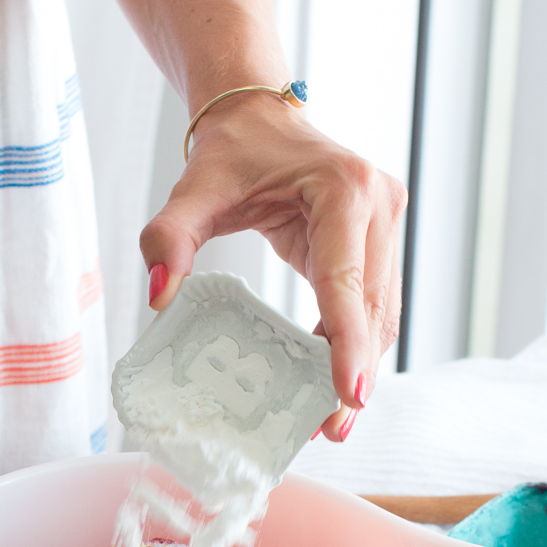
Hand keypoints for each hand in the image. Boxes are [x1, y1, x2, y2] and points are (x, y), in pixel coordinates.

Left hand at [139, 91, 406, 439]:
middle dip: (353, 370)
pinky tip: (327, 382)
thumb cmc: (230, 154)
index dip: (347, 341)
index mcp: (343, 188)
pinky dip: (353, 344)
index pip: (346, 278)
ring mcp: (386, 223)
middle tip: (330, 429)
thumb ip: (169, 239)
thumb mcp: (192, 192)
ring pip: (380, 312)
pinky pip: (371, 303)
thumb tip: (159, 298)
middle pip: (371, 306)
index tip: (349, 393)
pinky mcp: (380, 240)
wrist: (259, 117)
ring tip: (329, 419)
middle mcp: (379, 203)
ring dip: (359, 365)